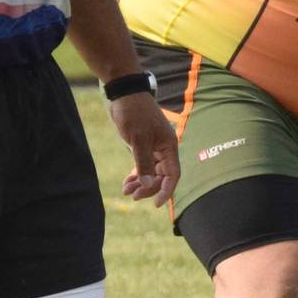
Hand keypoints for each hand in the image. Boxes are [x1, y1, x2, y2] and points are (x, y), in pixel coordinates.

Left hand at [107, 91, 177, 207]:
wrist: (125, 93)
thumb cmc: (134, 113)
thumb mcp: (138, 138)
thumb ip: (143, 162)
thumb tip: (148, 185)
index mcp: (169, 146)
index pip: (173, 174)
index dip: (166, 190)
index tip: (155, 204)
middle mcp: (164, 149)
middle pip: (161, 176)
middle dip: (148, 188)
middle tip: (133, 196)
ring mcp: (154, 147)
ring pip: (151, 172)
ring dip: (140, 183)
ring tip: (126, 191)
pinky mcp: (143, 145)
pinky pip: (143, 166)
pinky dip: (136, 175)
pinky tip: (127, 184)